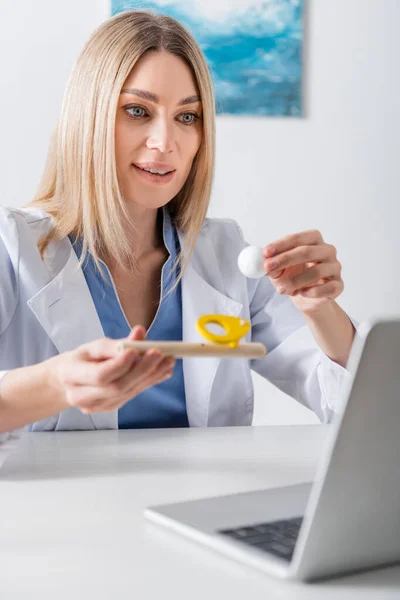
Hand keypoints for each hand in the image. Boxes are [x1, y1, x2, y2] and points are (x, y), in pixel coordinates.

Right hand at [50, 325, 174, 413]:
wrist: (68, 382)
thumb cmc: (81, 360)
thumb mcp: (92, 347)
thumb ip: (115, 343)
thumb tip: (140, 333)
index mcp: (71, 375)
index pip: (99, 375)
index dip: (120, 364)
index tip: (137, 350)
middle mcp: (81, 396)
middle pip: (117, 386)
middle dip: (142, 369)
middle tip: (160, 354)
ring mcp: (97, 406)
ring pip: (128, 392)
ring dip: (151, 376)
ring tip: (167, 361)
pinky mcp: (110, 408)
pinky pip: (132, 394)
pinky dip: (149, 382)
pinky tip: (162, 371)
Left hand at [263, 229, 343, 313]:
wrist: (306, 298)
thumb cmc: (293, 276)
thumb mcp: (278, 270)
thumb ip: (272, 265)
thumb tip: (264, 262)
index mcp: (313, 240)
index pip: (299, 238)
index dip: (281, 244)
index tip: (266, 252)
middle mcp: (327, 251)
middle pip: (307, 252)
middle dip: (285, 260)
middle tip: (268, 268)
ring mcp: (335, 267)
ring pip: (316, 272)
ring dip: (295, 281)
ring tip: (281, 289)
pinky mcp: (338, 285)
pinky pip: (327, 288)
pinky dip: (312, 292)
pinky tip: (301, 293)